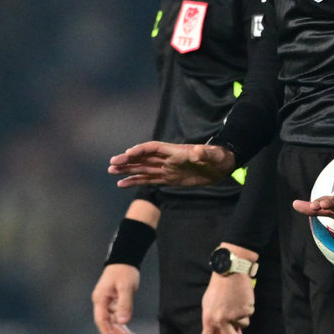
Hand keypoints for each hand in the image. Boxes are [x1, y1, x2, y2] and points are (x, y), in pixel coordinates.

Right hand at [92, 264, 140, 333]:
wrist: (125, 261)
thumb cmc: (123, 271)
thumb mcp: (125, 287)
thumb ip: (124, 304)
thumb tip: (123, 321)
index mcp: (100, 298)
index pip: (101, 319)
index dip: (107, 331)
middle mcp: (102, 303)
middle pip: (107, 323)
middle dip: (118, 333)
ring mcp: (108, 304)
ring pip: (112, 322)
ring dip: (121, 331)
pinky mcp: (114, 304)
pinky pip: (117, 318)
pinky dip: (123, 325)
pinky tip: (129, 332)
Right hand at [109, 141, 235, 187]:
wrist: (221, 167)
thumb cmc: (218, 158)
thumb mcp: (213, 155)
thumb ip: (205, 153)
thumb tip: (198, 151)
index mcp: (174, 151)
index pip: (153, 149)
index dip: (140, 151)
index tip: (127, 154)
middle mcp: (167, 159)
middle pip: (143, 158)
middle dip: (128, 160)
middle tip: (112, 163)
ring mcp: (166, 169)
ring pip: (143, 169)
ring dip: (127, 170)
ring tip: (111, 172)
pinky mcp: (168, 179)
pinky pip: (149, 180)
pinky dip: (136, 181)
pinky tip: (123, 184)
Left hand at [200, 269, 255, 333]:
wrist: (230, 271)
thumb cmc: (218, 288)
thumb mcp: (208, 304)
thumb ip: (213, 320)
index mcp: (208, 318)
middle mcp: (220, 320)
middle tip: (237, 332)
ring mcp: (233, 316)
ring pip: (242, 327)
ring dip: (242, 318)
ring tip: (236, 304)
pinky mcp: (245, 311)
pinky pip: (248, 316)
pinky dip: (246, 310)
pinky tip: (241, 299)